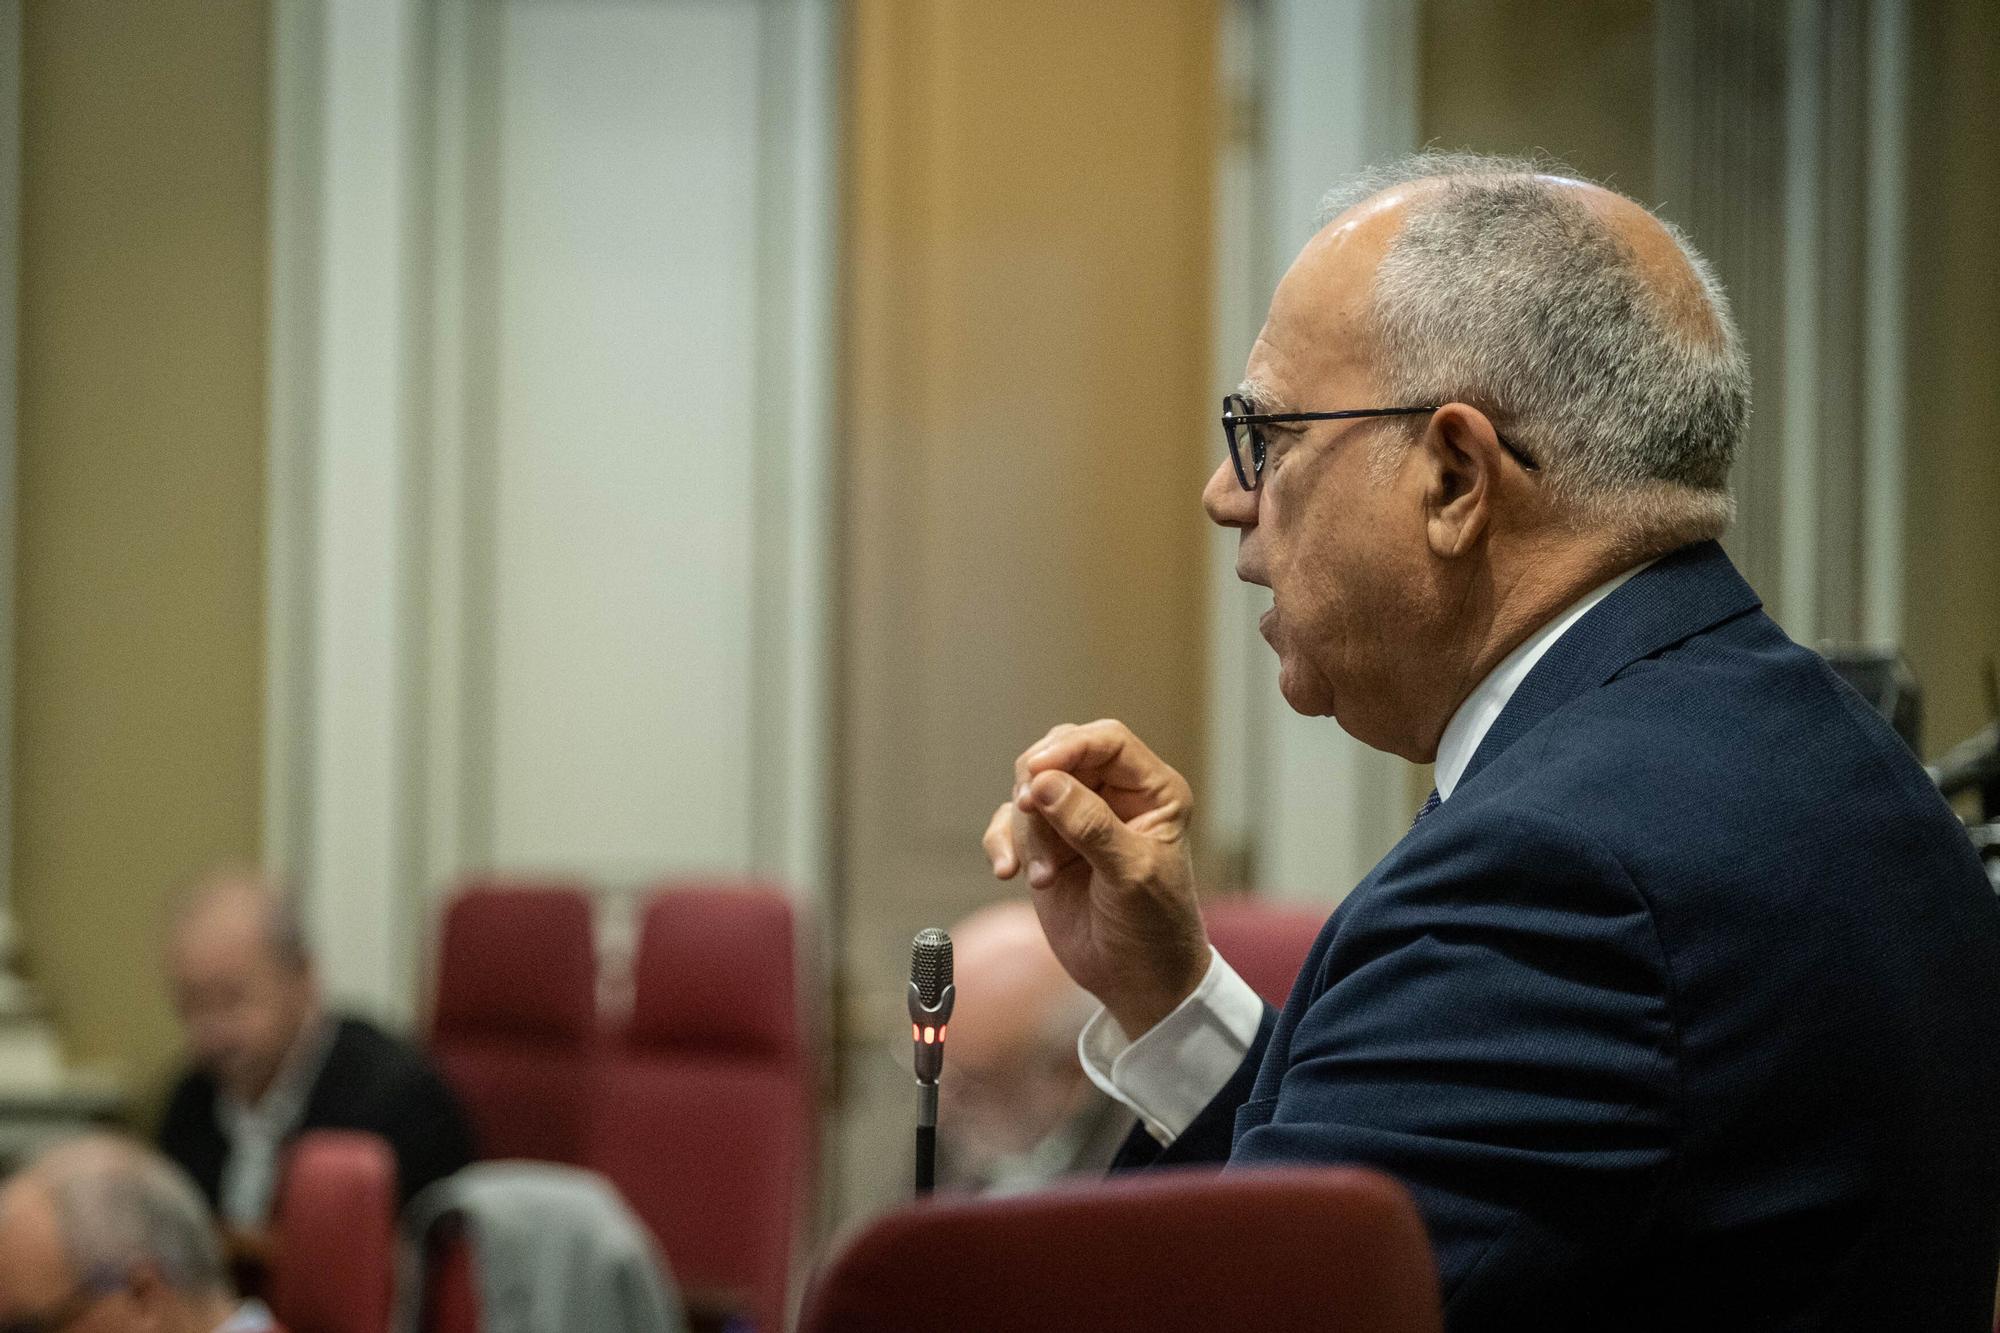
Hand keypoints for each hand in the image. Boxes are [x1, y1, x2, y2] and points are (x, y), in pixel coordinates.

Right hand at [982, 720, 1209, 1036]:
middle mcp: (1114, 797)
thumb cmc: (1153, 927)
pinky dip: (1003, 843)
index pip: (1106, 742)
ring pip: (1030, 791)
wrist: (1136, 982)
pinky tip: (1008, 873)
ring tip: (1043, 880)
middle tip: (1028, 810)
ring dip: (1026, 831)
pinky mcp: (1047, 846)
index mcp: (1153, 792)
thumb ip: (1089, 825)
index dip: (1070, 748)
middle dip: (1038, 785)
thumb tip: (1042, 782)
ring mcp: (1077, 820)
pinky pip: (1010, 823)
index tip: (1037, 772)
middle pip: (1061, 755)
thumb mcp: (1130, 874)